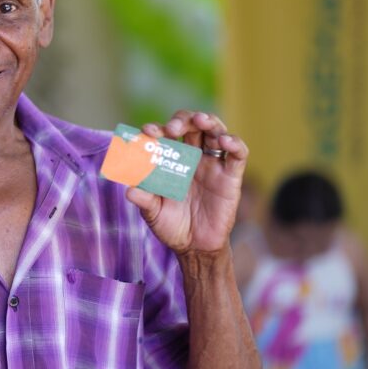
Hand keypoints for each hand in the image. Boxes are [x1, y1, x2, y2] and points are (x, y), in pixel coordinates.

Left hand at [125, 111, 247, 254]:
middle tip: (172, 129)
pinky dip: (234, 142)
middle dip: (182, 121)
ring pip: (215, 131)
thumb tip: (129, 189)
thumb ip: (144, 199)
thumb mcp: (153, 213)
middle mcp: (192, 157)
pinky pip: (238, 154)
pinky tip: (224, 141)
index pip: (166, 135)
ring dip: (208, 121)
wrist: (195, 247)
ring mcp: (213, 164)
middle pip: (191, 126)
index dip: (158, 129)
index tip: (148, 132)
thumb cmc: (172, 225)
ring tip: (200, 121)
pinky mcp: (231, 176)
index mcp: (171, 160)